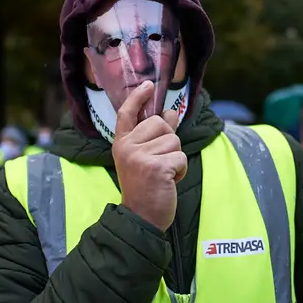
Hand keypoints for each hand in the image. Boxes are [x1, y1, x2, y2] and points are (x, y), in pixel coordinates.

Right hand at [112, 81, 186, 231]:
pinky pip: (181, 157)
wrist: (140, 218)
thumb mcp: (143, 159)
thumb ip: (154, 136)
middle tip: (160, 162)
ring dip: (176, 158)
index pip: (127, 114)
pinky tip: (169, 181)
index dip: (138, 97)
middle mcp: (127, 147)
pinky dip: (181, 170)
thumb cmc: (144, 187)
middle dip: (169, 140)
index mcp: (121, 143)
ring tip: (164, 174)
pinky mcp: (156, 167)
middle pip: (160, 123)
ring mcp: (140, 157)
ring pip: (174, 140)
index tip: (148, 85)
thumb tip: (171, 113)